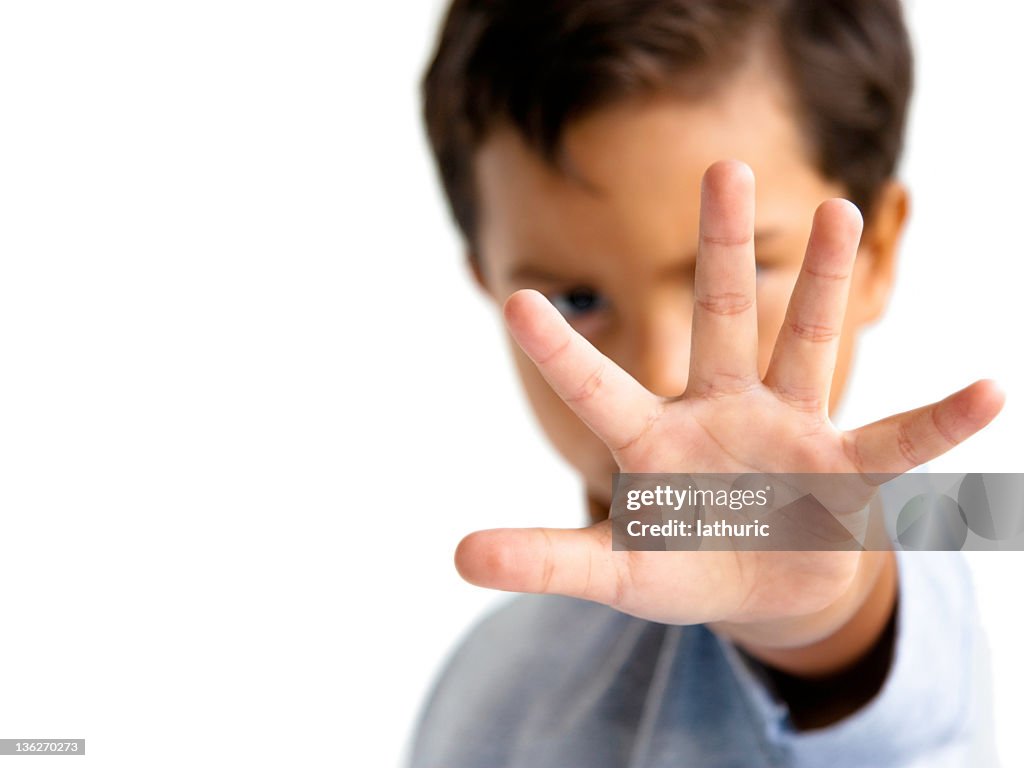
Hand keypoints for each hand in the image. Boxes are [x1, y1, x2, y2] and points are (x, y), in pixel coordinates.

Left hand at [455, 160, 1002, 651]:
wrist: (758, 585)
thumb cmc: (680, 566)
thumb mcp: (614, 572)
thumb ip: (547, 561)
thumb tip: (458, 555)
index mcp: (653, 440)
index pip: (599, 389)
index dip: (559, 350)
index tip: (512, 297)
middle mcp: (721, 414)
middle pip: (722, 319)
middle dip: (724, 247)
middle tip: (725, 165)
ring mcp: (787, 432)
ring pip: (807, 344)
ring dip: (827, 283)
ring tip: (839, 209)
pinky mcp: (844, 470)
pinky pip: (896, 440)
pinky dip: (938, 421)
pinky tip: (988, 390)